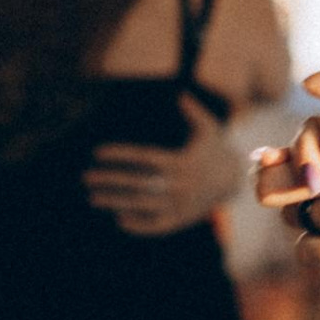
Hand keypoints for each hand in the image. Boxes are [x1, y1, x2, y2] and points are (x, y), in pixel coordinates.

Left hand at [86, 92, 239, 236]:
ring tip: (93, 198)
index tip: (97, 153)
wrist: (235, 179)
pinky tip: (118, 219)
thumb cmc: (214, 149)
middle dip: (109, 180)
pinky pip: (156, 225)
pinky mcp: (182, 219)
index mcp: (182, 162)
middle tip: (85, 178)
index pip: (144, 158)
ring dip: (115, 202)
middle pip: (137, 183)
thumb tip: (180, 94)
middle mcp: (180, 185)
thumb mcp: (209, 127)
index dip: (119, 155)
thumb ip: (194, 112)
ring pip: (142, 205)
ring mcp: (181, 204)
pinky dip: (138, 225)